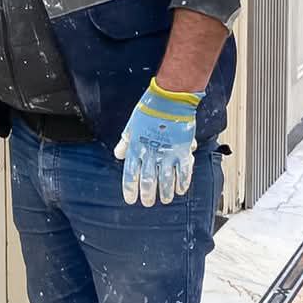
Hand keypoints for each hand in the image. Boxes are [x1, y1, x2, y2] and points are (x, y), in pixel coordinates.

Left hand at [113, 77, 203, 205]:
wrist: (170, 99)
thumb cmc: (149, 110)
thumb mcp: (131, 126)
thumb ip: (126, 142)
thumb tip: (119, 155)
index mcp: (137, 148)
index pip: (130, 174)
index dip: (130, 189)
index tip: (130, 200)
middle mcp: (151, 154)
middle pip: (148, 181)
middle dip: (147, 194)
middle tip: (147, 202)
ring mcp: (168, 154)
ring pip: (165, 180)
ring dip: (164, 192)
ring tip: (164, 200)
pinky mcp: (183, 151)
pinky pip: (183, 172)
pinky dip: (182, 183)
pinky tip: (180, 190)